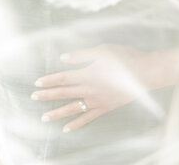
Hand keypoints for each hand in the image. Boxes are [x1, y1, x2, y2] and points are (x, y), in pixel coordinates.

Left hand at [31, 43, 154, 131]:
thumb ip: (81, 55)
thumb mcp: (102, 50)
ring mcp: (96, 101)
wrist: (144, 73)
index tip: (37, 83)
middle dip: (47, 95)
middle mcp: (89, 89)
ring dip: (57, 113)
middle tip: (34, 98)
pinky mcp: (105, 108)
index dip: (49, 80)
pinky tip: (67, 128)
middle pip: (64, 93)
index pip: (63, 78)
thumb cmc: (125, 58)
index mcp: (87, 74)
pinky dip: (76, 124)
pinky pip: (87, 118)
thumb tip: (64, 58)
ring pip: (72, 109)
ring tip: (44, 117)